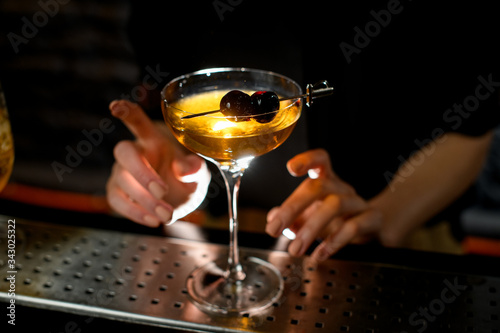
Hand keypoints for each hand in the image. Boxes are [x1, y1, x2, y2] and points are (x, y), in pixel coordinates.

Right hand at [106, 100, 209, 226]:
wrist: (179, 196)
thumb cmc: (186, 176)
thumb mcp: (198, 172)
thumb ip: (194, 168)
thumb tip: (182, 170)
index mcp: (154, 140)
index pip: (137, 121)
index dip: (126, 113)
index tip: (115, 107)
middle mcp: (135, 153)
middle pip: (124, 153)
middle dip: (141, 172)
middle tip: (162, 191)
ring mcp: (122, 173)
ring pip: (121, 181)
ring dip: (143, 200)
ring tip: (166, 214)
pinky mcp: (118, 193)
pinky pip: (117, 202)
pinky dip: (134, 213)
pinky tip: (153, 220)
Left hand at [265, 149, 381, 261]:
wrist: (376, 230)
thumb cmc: (340, 220)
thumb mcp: (312, 217)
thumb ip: (292, 217)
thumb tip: (273, 217)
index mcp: (327, 181)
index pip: (320, 160)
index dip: (307, 160)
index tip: (292, 168)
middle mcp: (342, 188)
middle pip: (319, 186)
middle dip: (292, 207)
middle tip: (273, 229)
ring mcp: (358, 203)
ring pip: (335, 205)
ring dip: (310, 228)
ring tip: (295, 248)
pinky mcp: (372, 220)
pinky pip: (353, 227)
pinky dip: (333, 242)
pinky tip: (319, 254)